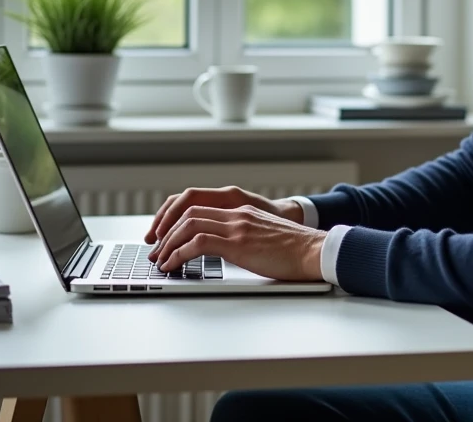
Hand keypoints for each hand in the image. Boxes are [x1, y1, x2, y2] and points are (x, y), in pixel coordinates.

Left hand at [147, 204, 325, 281]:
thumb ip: (247, 237)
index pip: (200, 206)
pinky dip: (179, 254)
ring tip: (160, 261)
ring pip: (188, 225)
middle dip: (166, 231)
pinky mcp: (239, 243)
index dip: (177, 220)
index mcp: (243, 211)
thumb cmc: (297, 251)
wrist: (316, 251)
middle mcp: (237, 214)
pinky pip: (197, 243)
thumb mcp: (266, 238)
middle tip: (156, 250)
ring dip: (168, 244)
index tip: (166, 237)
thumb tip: (229, 252)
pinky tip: (173, 266)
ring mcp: (237, 226)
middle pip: (188, 212)